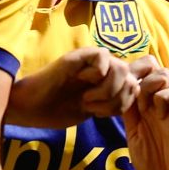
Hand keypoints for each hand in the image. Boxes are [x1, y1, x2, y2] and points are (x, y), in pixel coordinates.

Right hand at [6, 48, 140, 127]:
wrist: (31, 108)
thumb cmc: (58, 110)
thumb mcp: (94, 109)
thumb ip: (116, 101)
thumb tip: (137, 89)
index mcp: (107, 80)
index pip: (136, 83)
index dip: (127, 101)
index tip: (104, 113)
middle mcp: (102, 68)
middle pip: (131, 77)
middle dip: (117, 99)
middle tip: (94, 108)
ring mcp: (90, 61)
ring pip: (121, 68)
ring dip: (107, 90)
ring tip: (87, 99)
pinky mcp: (78, 55)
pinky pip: (103, 56)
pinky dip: (96, 75)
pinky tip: (80, 83)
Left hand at [122, 62, 168, 169]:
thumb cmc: (159, 166)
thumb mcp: (135, 142)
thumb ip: (128, 122)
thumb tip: (115, 104)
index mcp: (143, 110)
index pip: (134, 80)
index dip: (124, 80)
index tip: (113, 95)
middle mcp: (156, 105)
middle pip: (149, 69)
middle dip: (135, 76)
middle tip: (128, 96)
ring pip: (163, 74)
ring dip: (149, 85)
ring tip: (144, 105)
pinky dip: (163, 98)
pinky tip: (159, 115)